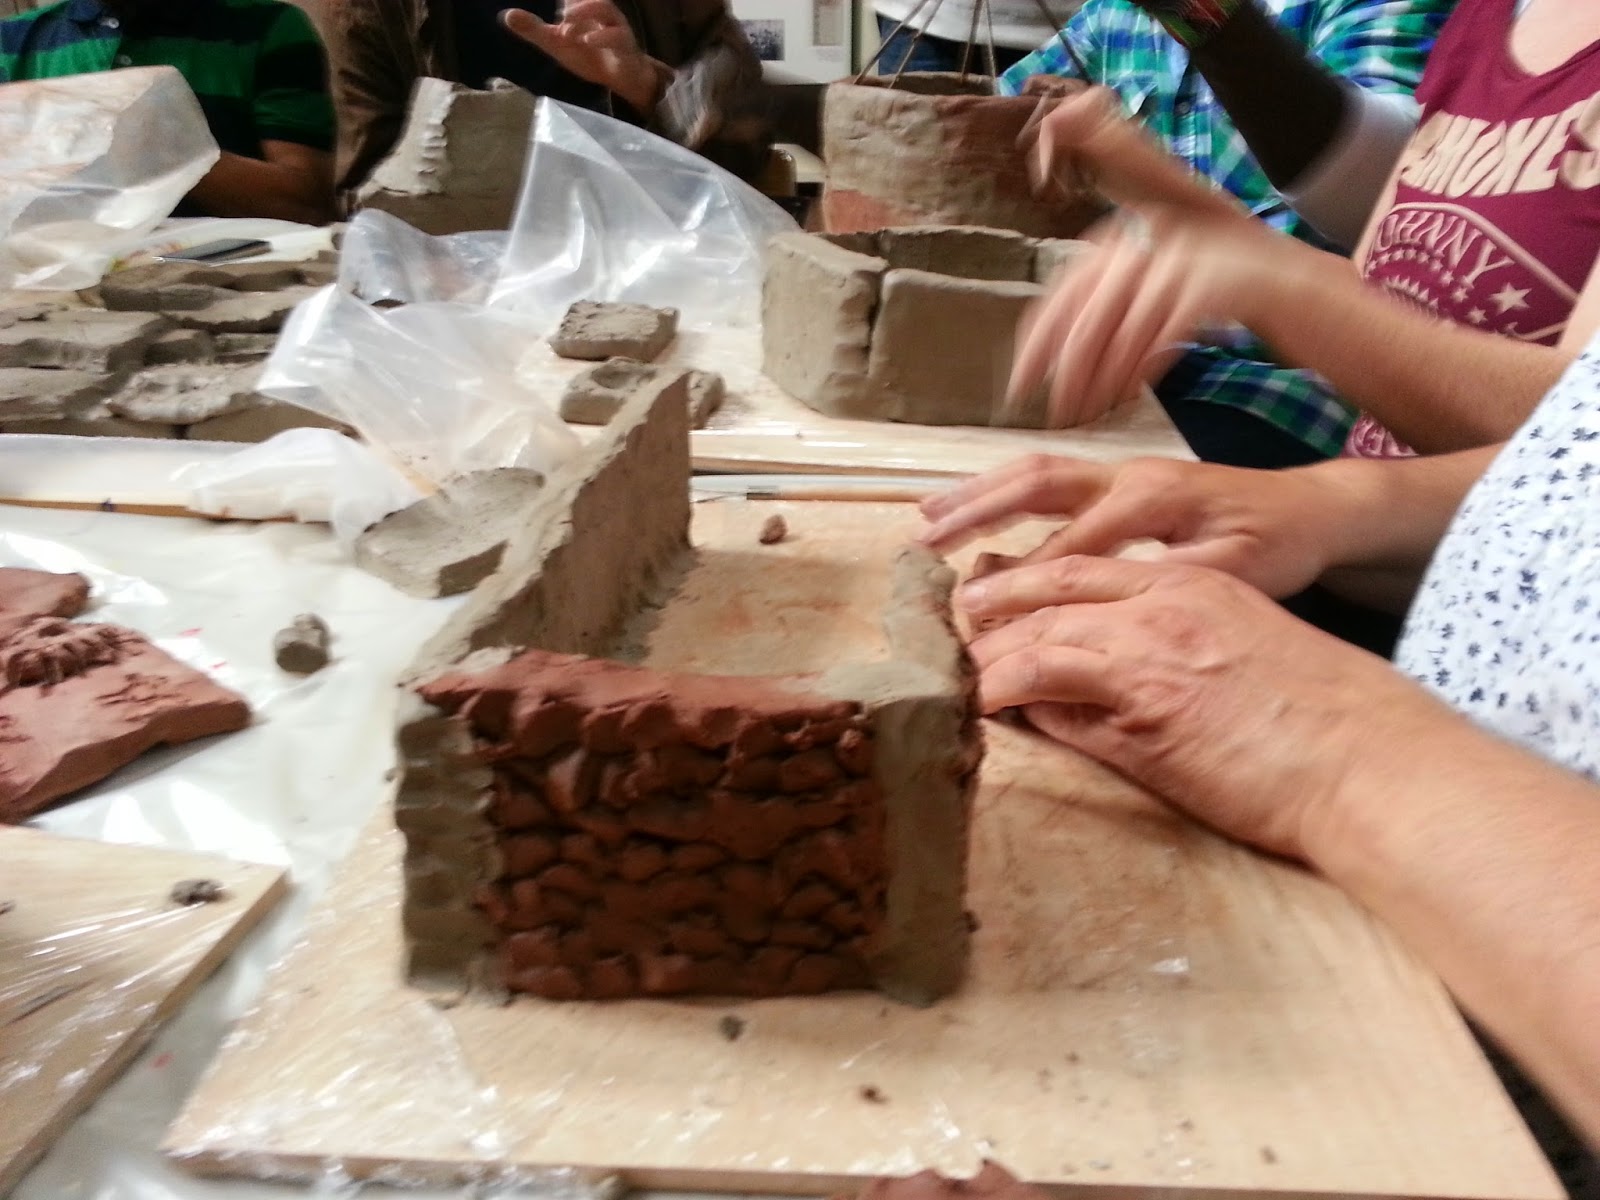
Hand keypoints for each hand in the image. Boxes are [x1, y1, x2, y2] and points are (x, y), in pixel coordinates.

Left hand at [502, 1, 664, 113]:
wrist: (621, 76)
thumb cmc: (590, 54)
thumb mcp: (556, 43)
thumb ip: (534, 30)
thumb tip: (507, 15)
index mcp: (583, 6)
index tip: (555, 16)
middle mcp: (600, 11)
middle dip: (575, 4)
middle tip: (558, 19)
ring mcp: (615, 26)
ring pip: (606, 9)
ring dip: (585, 14)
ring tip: (566, 28)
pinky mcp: (626, 45)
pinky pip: (617, 36)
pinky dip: (601, 37)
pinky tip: (585, 41)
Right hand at [920, 453, 1353, 597]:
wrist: (1310, 508)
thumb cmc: (1274, 545)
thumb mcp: (1236, 573)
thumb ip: (1173, 582)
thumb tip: (1114, 600)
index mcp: (1151, 500)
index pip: (1070, 542)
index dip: (1022, 578)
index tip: (978, 612)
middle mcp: (1127, 476)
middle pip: (1035, 484)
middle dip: (975, 510)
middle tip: (924, 540)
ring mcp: (1121, 471)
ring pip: (1035, 472)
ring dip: (978, 493)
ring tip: (926, 516)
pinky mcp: (1120, 478)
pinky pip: (1050, 477)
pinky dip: (1003, 489)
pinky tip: (974, 506)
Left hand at [965, 556, 1455, 860]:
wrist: (1373, 764)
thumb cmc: (1320, 729)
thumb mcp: (1240, 663)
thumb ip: (1163, 659)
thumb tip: (1083, 687)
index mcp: (1195, 584)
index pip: (1087, 570)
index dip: (1028, 582)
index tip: (988, 600)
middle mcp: (1167, 598)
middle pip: (1052, 583)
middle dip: (991, 601)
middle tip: (946, 624)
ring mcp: (1153, 643)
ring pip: (1041, 627)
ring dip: (987, 649)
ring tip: (947, 669)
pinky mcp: (1144, 695)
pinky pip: (1050, 677)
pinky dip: (1003, 685)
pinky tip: (975, 701)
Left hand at [1012, 88, 1323, 426]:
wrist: (1316, 295)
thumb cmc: (1233, 305)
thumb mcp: (1165, 297)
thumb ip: (1117, 311)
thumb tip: (1065, 355)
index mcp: (1133, 235)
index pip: (1067, 287)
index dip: (1039, 340)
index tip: (1020, 384)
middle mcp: (1154, 235)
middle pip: (1087, 304)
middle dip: (1064, 363)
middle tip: (1053, 409)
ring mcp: (1188, 253)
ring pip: (1120, 320)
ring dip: (1098, 373)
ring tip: (1086, 412)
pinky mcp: (1220, 280)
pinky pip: (1162, 329)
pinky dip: (1138, 367)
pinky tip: (1126, 397)